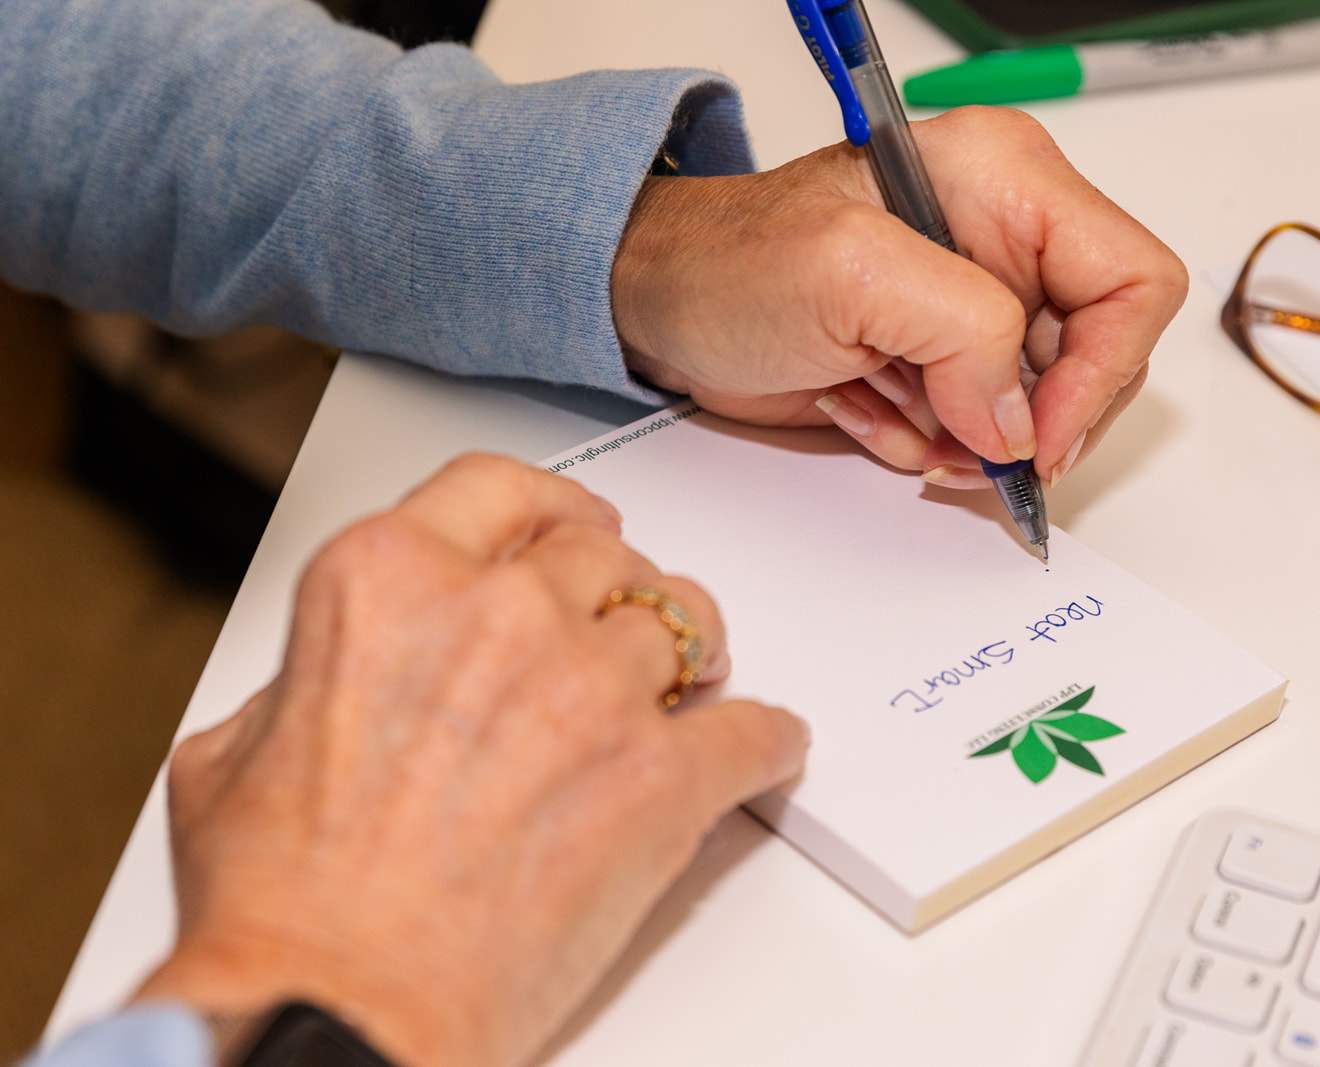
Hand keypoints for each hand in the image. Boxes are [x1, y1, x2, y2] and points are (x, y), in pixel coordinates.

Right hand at [135, 454, 808, 1066]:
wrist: (335, 1015)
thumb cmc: (280, 908)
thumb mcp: (231, 752)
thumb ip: (313, 677)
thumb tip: (346, 677)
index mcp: (388, 581)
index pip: (497, 488)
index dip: (546, 505)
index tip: (572, 522)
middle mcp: (498, 614)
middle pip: (601, 552)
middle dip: (615, 586)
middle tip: (623, 624)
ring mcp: (590, 690)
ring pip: (684, 620)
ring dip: (691, 648)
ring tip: (690, 680)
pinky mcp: (661, 779)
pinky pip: (755, 730)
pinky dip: (767, 739)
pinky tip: (762, 747)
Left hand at [612, 106, 1186, 489]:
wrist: (662, 303)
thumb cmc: (729, 261)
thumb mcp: (848, 274)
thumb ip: (962, 331)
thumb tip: (1017, 421)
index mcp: (1008, 182)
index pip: (1131, 281)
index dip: (1103, 372)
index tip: (1037, 438)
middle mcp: (1009, 239)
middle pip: (1099, 356)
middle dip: (1029, 421)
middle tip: (960, 451)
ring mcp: (978, 305)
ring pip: (1039, 408)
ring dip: (967, 441)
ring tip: (893, 421)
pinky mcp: (943, 359)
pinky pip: (979, 429)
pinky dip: (927, 442)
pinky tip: (865, 410)